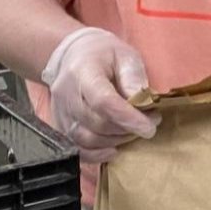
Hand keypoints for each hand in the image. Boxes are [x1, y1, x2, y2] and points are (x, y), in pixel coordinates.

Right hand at [41, 27, 156, 163]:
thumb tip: (143, 101)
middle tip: (150, 123)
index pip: (103, 101)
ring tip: (134, 131)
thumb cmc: (103, 55)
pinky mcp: (60, 126)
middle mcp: (67, 95)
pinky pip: (75, 148)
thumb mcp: (124, 55)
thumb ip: (133, 76)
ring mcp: (60, 112)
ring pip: (86, 138)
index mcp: (83, 72)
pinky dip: (96, 155)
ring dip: (116, 141)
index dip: (127, 118)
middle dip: (128, 129)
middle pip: (96, 123)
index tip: (149, 127)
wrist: (72, 57)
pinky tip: (114, 149)